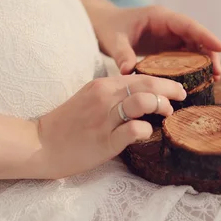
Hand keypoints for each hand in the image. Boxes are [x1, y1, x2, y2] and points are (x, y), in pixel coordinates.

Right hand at [36, 74, 186, 178]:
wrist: (39, 144)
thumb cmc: (66, 125)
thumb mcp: (89, 100)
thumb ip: (112, 96)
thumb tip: (140, 99)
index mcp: (102, 85)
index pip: (141, 76)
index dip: (164, 82)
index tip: (176, 89)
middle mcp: (105, 97)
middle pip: (147, 86)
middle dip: (170, 90)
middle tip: (182, 98)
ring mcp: (105, 119)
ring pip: (143, 102)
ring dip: (162, 107)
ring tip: (167, 115)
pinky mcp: (105, 141)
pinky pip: (134, 130)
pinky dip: (146, 130)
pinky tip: (148, 134)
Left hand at [90, 4, 220, 80]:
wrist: (103, 26)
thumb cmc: (109, 28)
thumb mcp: (114, 40)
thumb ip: (121, 54)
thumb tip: (127, 72)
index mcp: (159, 17)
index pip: (187, 25)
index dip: (205, 35)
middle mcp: (169, 25)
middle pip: (196, 37)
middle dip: (209, 54)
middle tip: (218, 74)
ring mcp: (169, 36)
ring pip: (194, 47)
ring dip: (204, 62)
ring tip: (213, 80)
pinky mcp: (166, 48)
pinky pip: (184, 56)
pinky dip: (192, 67)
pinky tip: (198, 81)